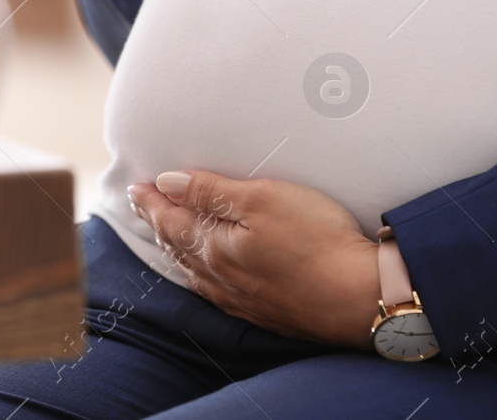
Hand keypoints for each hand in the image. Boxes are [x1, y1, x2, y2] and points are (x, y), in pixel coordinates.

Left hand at [128, 170, 380, 349]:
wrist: (360, 298)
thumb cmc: (316, 240)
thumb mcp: (262, 198)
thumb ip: (211, 191)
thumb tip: (167, 184)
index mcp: (215, 247)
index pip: (172, 220)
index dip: (152, 202)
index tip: (137, 187)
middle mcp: (222, 278)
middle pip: (179, 246)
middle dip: (158, 222)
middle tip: (143, 205)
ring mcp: (243, 300)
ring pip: (196, 272)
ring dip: (178, 249)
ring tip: (168, 234)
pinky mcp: (265, 312)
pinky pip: (217, 291)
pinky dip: (202, 273)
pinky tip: (208, 274)